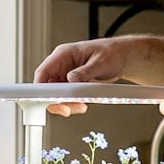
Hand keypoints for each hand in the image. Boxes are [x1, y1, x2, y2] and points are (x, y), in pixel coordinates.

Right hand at [33, 35, 163, 116]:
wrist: (123, 57)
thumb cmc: (112, 53)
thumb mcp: (100, 62)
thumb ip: (84, 72)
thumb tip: (70, 79)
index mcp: (63, 54)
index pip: (43, 72)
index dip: (39, 87)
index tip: (45, 100)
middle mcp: (61, 64)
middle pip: (47, 86)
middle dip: (55, 100)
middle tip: (67, 110)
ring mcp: (65, 74)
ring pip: (55, 94)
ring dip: (65, 104)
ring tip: (80, 108)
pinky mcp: (72, 83)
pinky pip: (65, 96)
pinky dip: (71, 103)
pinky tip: (81, 106)